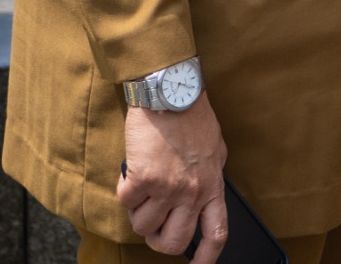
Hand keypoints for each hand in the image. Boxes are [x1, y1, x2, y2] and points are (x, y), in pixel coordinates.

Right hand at [118, 92, 228, 263]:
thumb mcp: (215, 150)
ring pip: (142, 225)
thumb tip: (200, 197)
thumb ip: (208, 177)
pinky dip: (123, 188)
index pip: (216, 233)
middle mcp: (192, 192)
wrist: (171, 93)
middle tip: (153, 224)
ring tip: (142, 186)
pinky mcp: (142, 178)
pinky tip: (132, 170)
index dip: (206, 258)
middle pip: (173, 241)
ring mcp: (167, 187)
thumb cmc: (193, 117)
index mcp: (213, 186)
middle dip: (158, 240)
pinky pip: (124, 201)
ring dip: (137, 210)